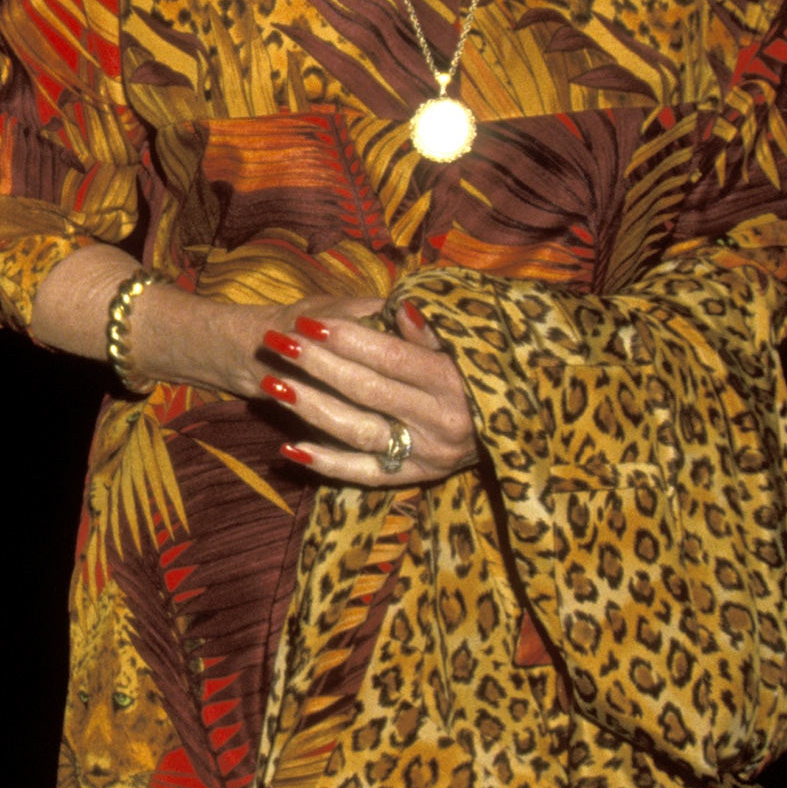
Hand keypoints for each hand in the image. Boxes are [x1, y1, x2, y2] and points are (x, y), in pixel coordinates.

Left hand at [254, 296, 478, 488]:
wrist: (514, 429)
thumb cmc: (478, 373)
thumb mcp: (465, 347)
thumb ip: (431, 333)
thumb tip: (402, 308)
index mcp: (456, 383)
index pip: (391, 358)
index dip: (348, 339)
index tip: (309, 322)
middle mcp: (443, 423)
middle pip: (368, 391)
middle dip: (319, 365)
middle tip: (279, 342)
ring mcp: (426, 455)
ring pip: (359, 431)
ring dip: (311, 408)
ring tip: (272, 384)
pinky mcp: (414, 479)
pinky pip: (362, 473)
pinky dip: (325, 463)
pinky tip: (288, 447)